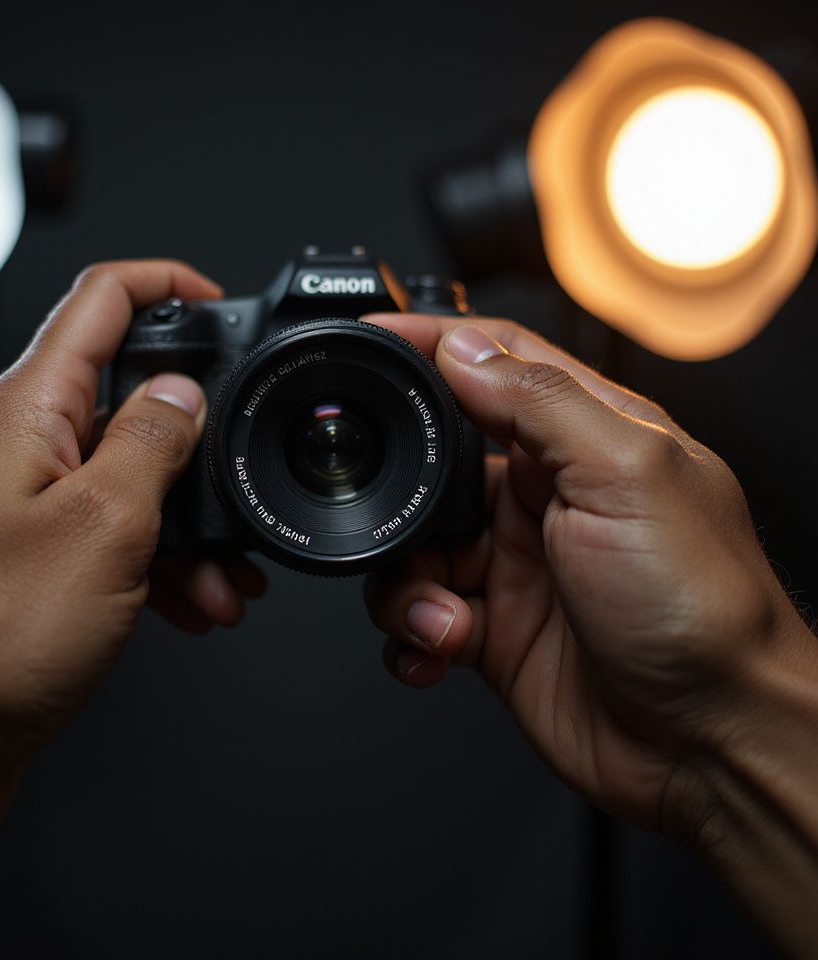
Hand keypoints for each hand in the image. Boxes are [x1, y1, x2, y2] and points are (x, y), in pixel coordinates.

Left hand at [0, 260, 264, 921]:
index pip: (99, 301)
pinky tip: (186, 605)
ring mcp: (20, 508)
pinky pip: (107, 541)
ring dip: (185, 525)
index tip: (220, 302)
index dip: (167, 284)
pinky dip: (155, 566)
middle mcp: (17, 449)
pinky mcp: (28, 565)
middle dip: (197, 445)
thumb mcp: (102, 526)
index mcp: (26, 412)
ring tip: (220, 580)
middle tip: (238, 488)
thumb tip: (183, 394)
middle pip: (126, 401)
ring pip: (126, 483)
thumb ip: (152, 444)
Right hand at [361, 313, 815, 844]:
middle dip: (399, 491)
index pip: (495, 363)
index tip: (374, 340)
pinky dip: (410, 630)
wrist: (711, 745)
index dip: (433, 344)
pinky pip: (418, 613)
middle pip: (434, 460)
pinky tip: (438, 646)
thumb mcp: (628, 476)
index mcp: (585, 438)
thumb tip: (464, 350)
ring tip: (440, 612)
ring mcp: (517, 562)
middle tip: (397, 523)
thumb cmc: (703, 611)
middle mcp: (546, 495)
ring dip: (404, 580)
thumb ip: (542, 406)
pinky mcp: (494, 627)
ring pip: (414, 543)